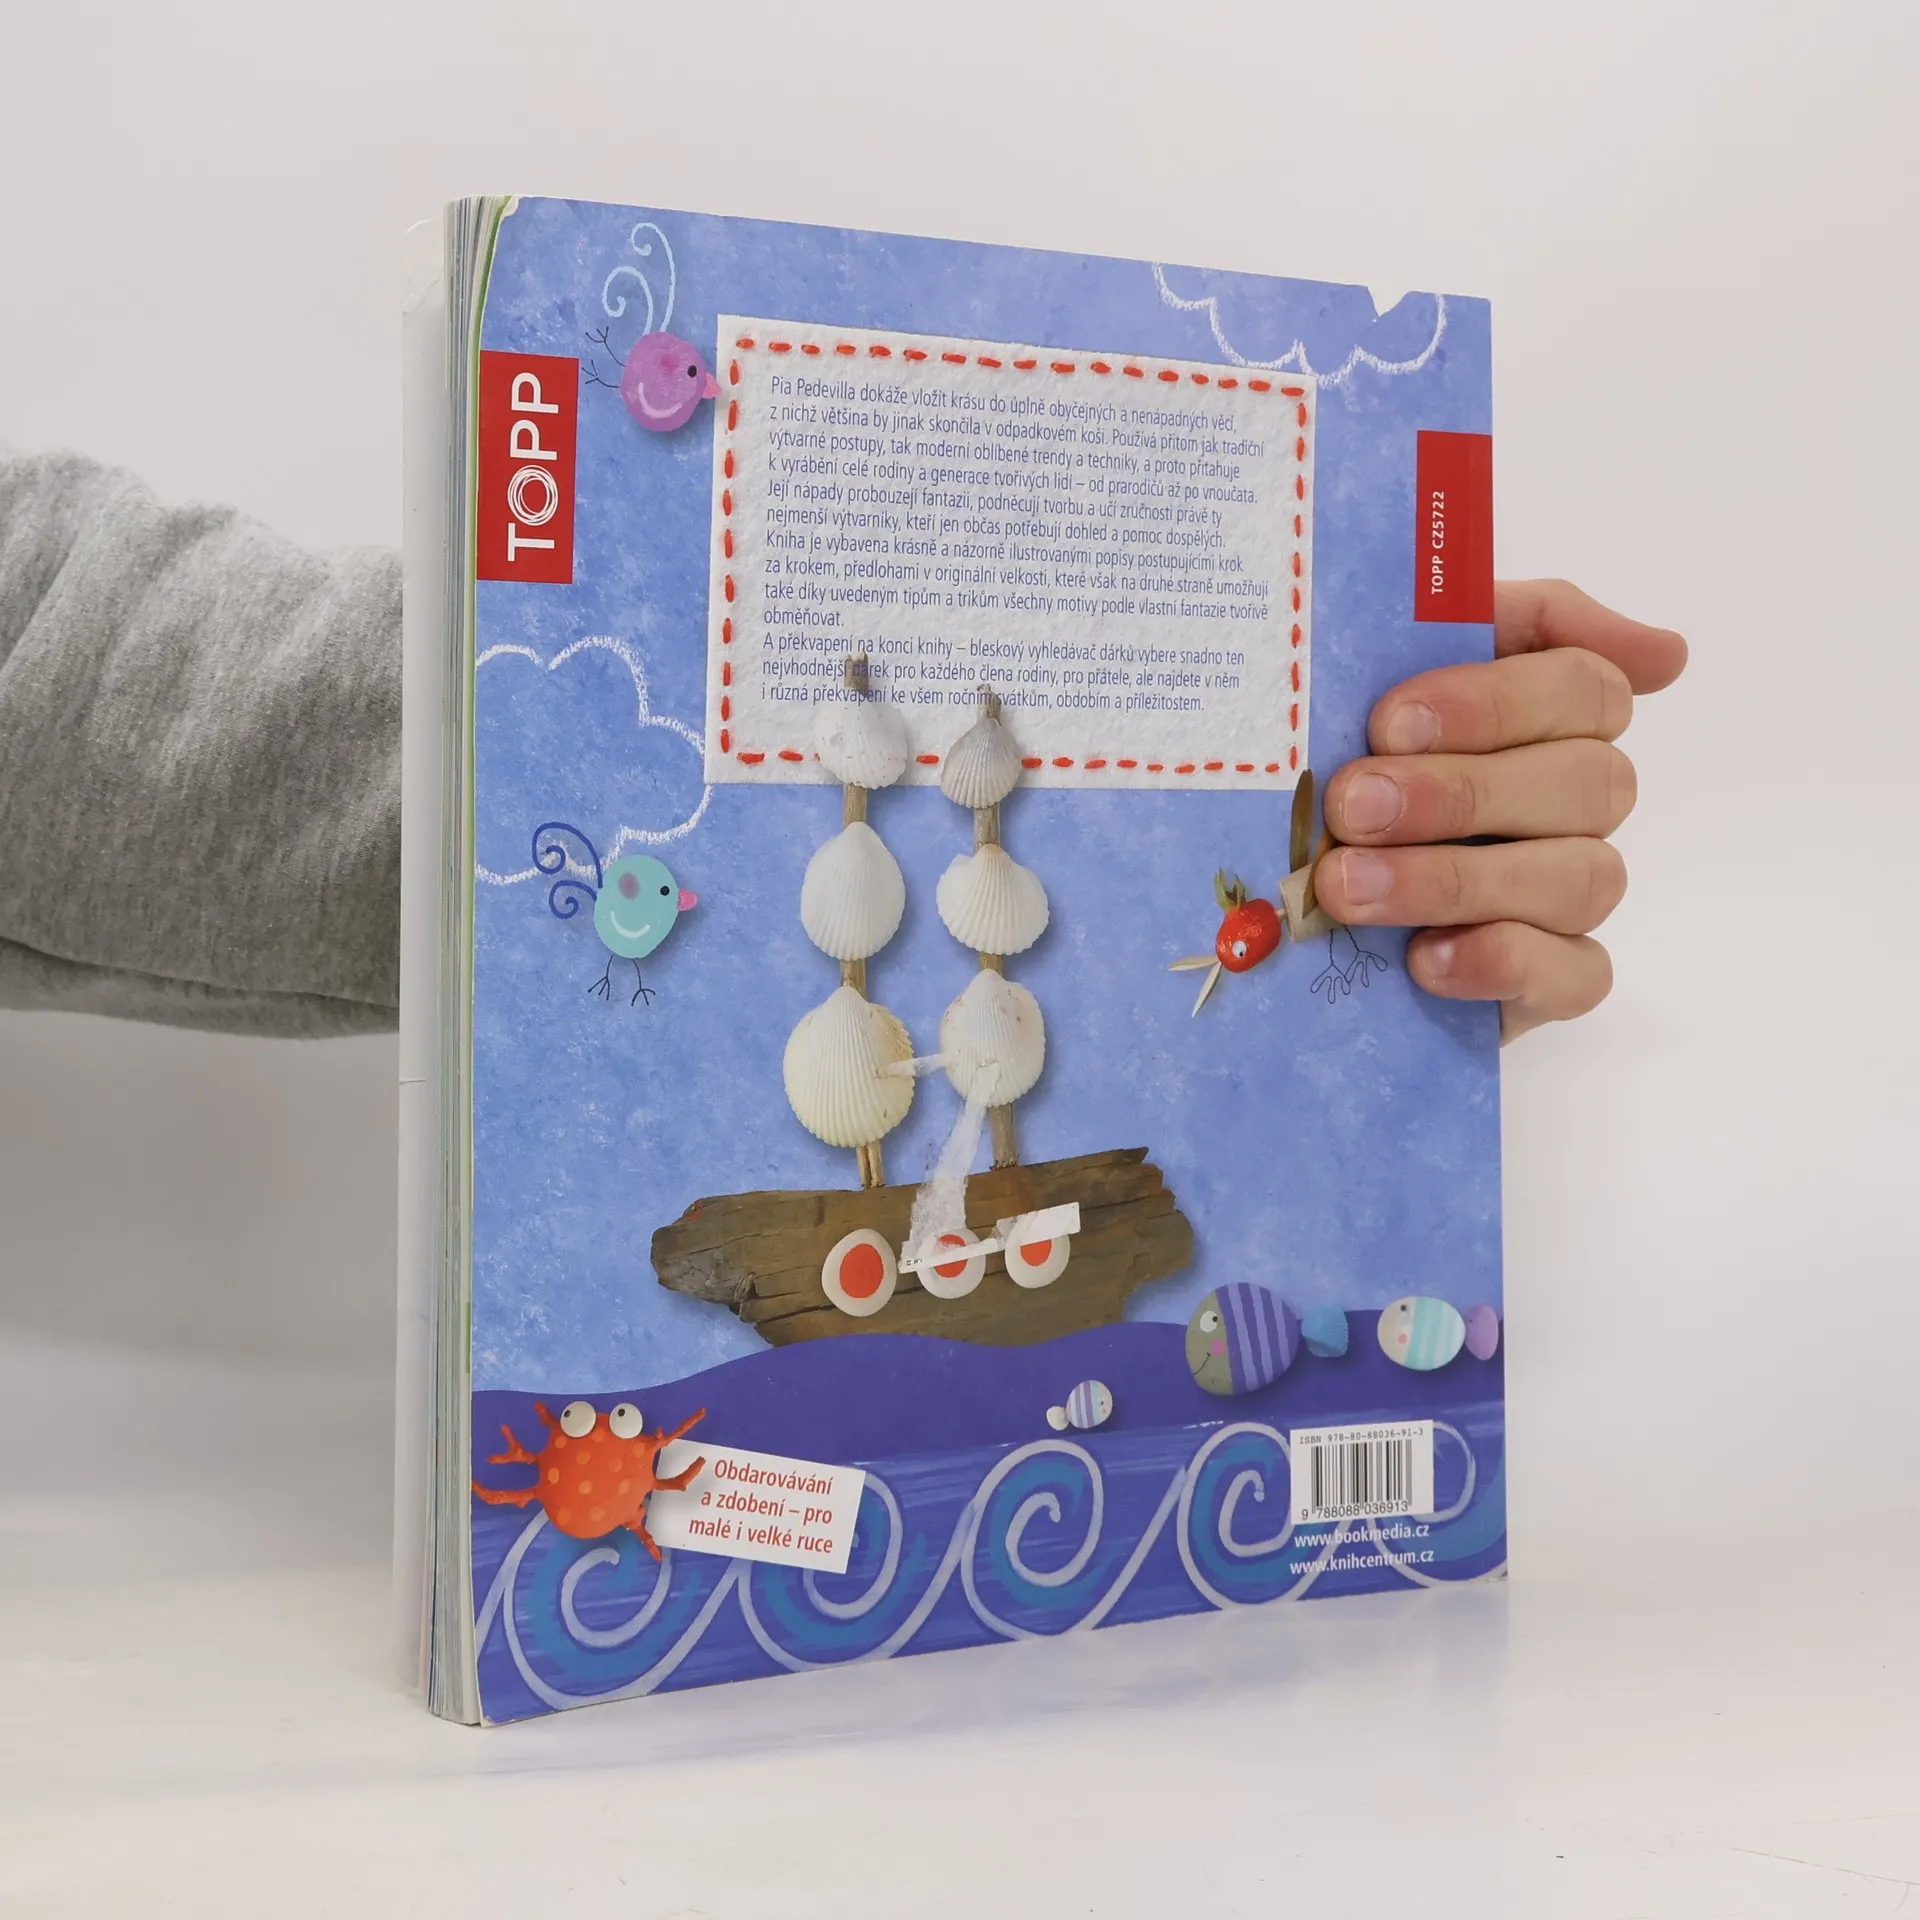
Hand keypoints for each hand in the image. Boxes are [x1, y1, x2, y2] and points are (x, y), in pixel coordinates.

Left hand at [1312, 580, 1687, 1042]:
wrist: (1284, 906)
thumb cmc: (1346, 766)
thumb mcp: (1381, 672)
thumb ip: (1477, 622)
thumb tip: (1665, 653)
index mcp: (1550, 714)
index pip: (1584, 686)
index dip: (1492, 702)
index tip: (1390, 722)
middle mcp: (1578, 800)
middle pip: (1587, 781)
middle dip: (1457, 793)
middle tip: (1350, 806)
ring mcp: (1571, 891)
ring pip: (1580, 877)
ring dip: (1452, 879)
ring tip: (1346, 887)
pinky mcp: (1554, 980)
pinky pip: (1579, 974)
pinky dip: (1501, 962)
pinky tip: (1422, 958)